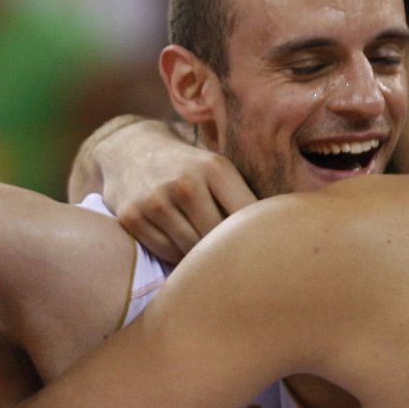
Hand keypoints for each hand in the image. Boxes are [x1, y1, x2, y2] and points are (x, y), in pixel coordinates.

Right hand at [97, 121, 255, 263]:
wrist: (131, 149)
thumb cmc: (187, 168)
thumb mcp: (217, 169)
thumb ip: (243, 199)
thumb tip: (277, 239)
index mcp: (215, 168)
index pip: (247, 219)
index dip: (254, 237)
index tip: (259, 248)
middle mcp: (185, 183)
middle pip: (219, 239)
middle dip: (226, 250)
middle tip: (233, 258)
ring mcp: (155, 200)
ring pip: (191, 249)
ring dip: (200, 256)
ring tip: (205, 251)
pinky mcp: (132, 217)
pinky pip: (165, 251)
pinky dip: (175, 254)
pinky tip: (178, 244)